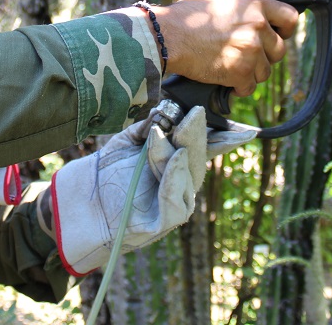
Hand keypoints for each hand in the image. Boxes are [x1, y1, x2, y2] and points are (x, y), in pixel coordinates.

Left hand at [49, 107, 252, 275]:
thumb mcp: (129, 141)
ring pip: (186, 173)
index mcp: (178, 160)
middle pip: (197, 155)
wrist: (83, 201)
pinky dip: (174, 176)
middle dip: (196, 134)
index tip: (248, 130)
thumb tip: (167, 110)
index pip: (208, 146)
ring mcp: (176, 201)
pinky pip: (176, 198)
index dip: (228, 138)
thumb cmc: (108, 171)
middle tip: (196, 112)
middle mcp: (182, 180)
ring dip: (175, 151)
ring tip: (163, 135)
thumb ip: (149, 126)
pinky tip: (172, 159)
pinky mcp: (165, 220)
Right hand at [148, 0, 297, 96]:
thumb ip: (246, 9)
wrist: (169, 35)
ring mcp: (251, 50)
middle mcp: (257, 26)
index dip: (285, 30)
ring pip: (265, 72)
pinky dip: (238, 87)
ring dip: (250, 73)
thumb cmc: (189, 17)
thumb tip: (261, 20)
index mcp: (255, 4)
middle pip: (279, 50)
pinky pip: (249, 87)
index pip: (290, 18)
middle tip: (245, 56)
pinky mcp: (240, 71)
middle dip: (265, 56)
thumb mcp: (223, 1)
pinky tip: (225, 78)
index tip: (278, 36)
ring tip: (230, 66)